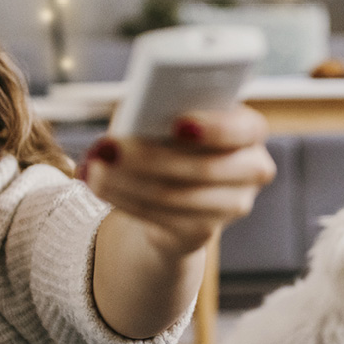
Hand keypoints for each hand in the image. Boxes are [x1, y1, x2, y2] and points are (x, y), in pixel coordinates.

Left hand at [78, 105, 274, 255]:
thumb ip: (163, 111)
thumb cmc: (172, 139)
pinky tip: (99, 186)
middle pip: (203, 169)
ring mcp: (231, 206)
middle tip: (108, 149)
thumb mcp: (170, 118)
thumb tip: (134, 120)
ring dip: (125, 182)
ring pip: (175, 196)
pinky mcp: (202, 233)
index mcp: (249, 130)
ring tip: (93, 169)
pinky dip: (124, 199)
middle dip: (149, 158)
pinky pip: (160, 217)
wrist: (175, 191)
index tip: (178, 123)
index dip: (214, 128)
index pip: (245, 129)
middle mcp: (251, 170)